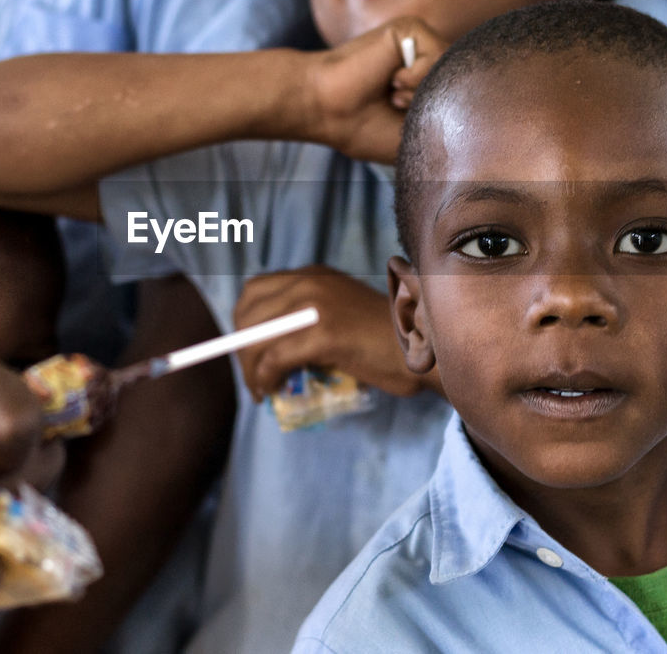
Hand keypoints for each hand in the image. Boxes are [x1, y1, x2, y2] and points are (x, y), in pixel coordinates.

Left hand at [233, 265, 428, 400]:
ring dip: (250, 368)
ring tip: (259, 389)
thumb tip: (265, 351)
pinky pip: (274, 357)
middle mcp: (309, 282)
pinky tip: (270, 391)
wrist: (426, 349)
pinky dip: (264, 378)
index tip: (245, 352)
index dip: (242, 323)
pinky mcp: (322, 332)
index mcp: (313, 276)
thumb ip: (307, 321)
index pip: (254, 290)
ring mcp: (314, 304)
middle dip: (240, 348)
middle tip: (252, 377)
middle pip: (247, 312)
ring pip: (256, 337)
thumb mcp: (341, 317)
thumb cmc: (388, 343)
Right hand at [305, 17, 448, 163]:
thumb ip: (449, 118)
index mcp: (426, 81)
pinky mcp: (409, 28)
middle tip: (397, 109)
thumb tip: (480, 100)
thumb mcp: (416, 132)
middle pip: (460, 79)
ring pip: (449, 68)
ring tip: (393, 96)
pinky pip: (436, 53)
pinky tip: (391, 80)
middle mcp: (425, 58)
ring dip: (421, 92)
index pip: (461, 92)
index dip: (447, 112)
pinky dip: (415, 76)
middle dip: (433, 103)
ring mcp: (419, 42)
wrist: (327, 111)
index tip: (409, 122)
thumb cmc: (362, 127)